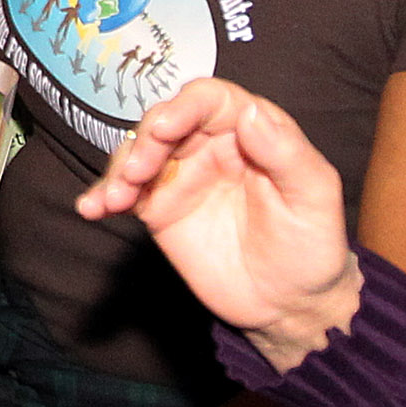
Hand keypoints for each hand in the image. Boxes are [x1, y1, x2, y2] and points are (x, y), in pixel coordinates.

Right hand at [74, 78, 361, 369]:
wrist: (292, 305)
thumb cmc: (312, 246)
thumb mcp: (314, 196)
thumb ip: (286, 152)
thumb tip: (250, 112)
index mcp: (250, 130)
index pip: (210, 100)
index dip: (183, 106)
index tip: (165, 129)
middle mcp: (210, 144)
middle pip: (165, 122)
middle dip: (144, 142)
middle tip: (135, 173)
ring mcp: (181, 176)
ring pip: (138, 153)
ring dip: (118, 169)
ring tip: (113, 199)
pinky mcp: (160, 209)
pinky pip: (126, 194)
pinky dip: (103, 196)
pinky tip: (91, 207)